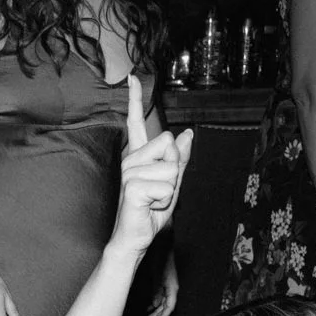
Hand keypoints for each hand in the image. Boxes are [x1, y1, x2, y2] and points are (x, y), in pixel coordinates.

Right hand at [111, 75, 193, 250]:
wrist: (133, 239)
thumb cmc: (149, 212)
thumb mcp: (171, 184)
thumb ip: (179, 160)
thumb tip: (186, 134)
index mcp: (138, 156)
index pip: (136, 121)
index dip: (135, 98)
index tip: (132, 77)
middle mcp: (130, 159)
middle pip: (168, 143)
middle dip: (174, 169)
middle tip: (159, 190)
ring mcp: (129, 172)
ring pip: (171, 167)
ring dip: (170, 188)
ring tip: (153, 200)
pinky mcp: (132, 186)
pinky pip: (167, 185)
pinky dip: (165, 200)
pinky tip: (149, 206)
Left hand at [147, 256, 178, 315]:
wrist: (163, 244)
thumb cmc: (162, 257)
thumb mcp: (158, 274)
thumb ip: (157, 289)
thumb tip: (156, 304)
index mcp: (172, 287)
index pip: (170, 307)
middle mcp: (171, 287)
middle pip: (166, 306)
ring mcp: (168, 284)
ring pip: (163, 302)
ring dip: (156, 310)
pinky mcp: (164, 281)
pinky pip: (161, 296)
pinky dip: (155, 303)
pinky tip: (149, 306)